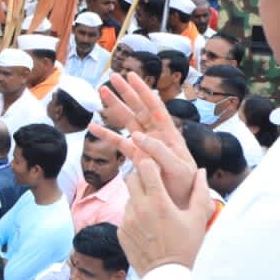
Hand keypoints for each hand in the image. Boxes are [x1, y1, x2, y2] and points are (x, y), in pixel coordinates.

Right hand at [90, 73, 197, 209]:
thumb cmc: (185, 185)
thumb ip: (159, 151)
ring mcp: (144, 145)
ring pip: (127, 121)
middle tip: (113, 77)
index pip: (155, 107)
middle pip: (139, 109)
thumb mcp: (178, 168)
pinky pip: (119, 143)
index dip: (143, 91)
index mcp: (170, 134)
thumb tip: (137, 136)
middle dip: (126, 92)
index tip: (131, 76)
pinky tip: (94, 127)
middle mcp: (156, 136)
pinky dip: (106, 135)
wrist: (181, 203)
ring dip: (115, 107)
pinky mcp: (136, 157)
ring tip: (103, 92)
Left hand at [119, 152, 211, 273]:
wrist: (168, 276)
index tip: (158, 167)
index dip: (151, 163)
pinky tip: (148, 226)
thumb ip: (200, 192)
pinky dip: (134, 215)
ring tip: (154, 209)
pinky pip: (125, 215)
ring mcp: (127, 221)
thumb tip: (200, 171)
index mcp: (159, 202)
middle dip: (142, 177)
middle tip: (155, 185)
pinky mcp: (121, 232)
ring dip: (138, 197)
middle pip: (131, 178)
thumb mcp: (197, 219)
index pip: (146, 167)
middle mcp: (139, 209)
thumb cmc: (187, 247)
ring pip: (128, 197)